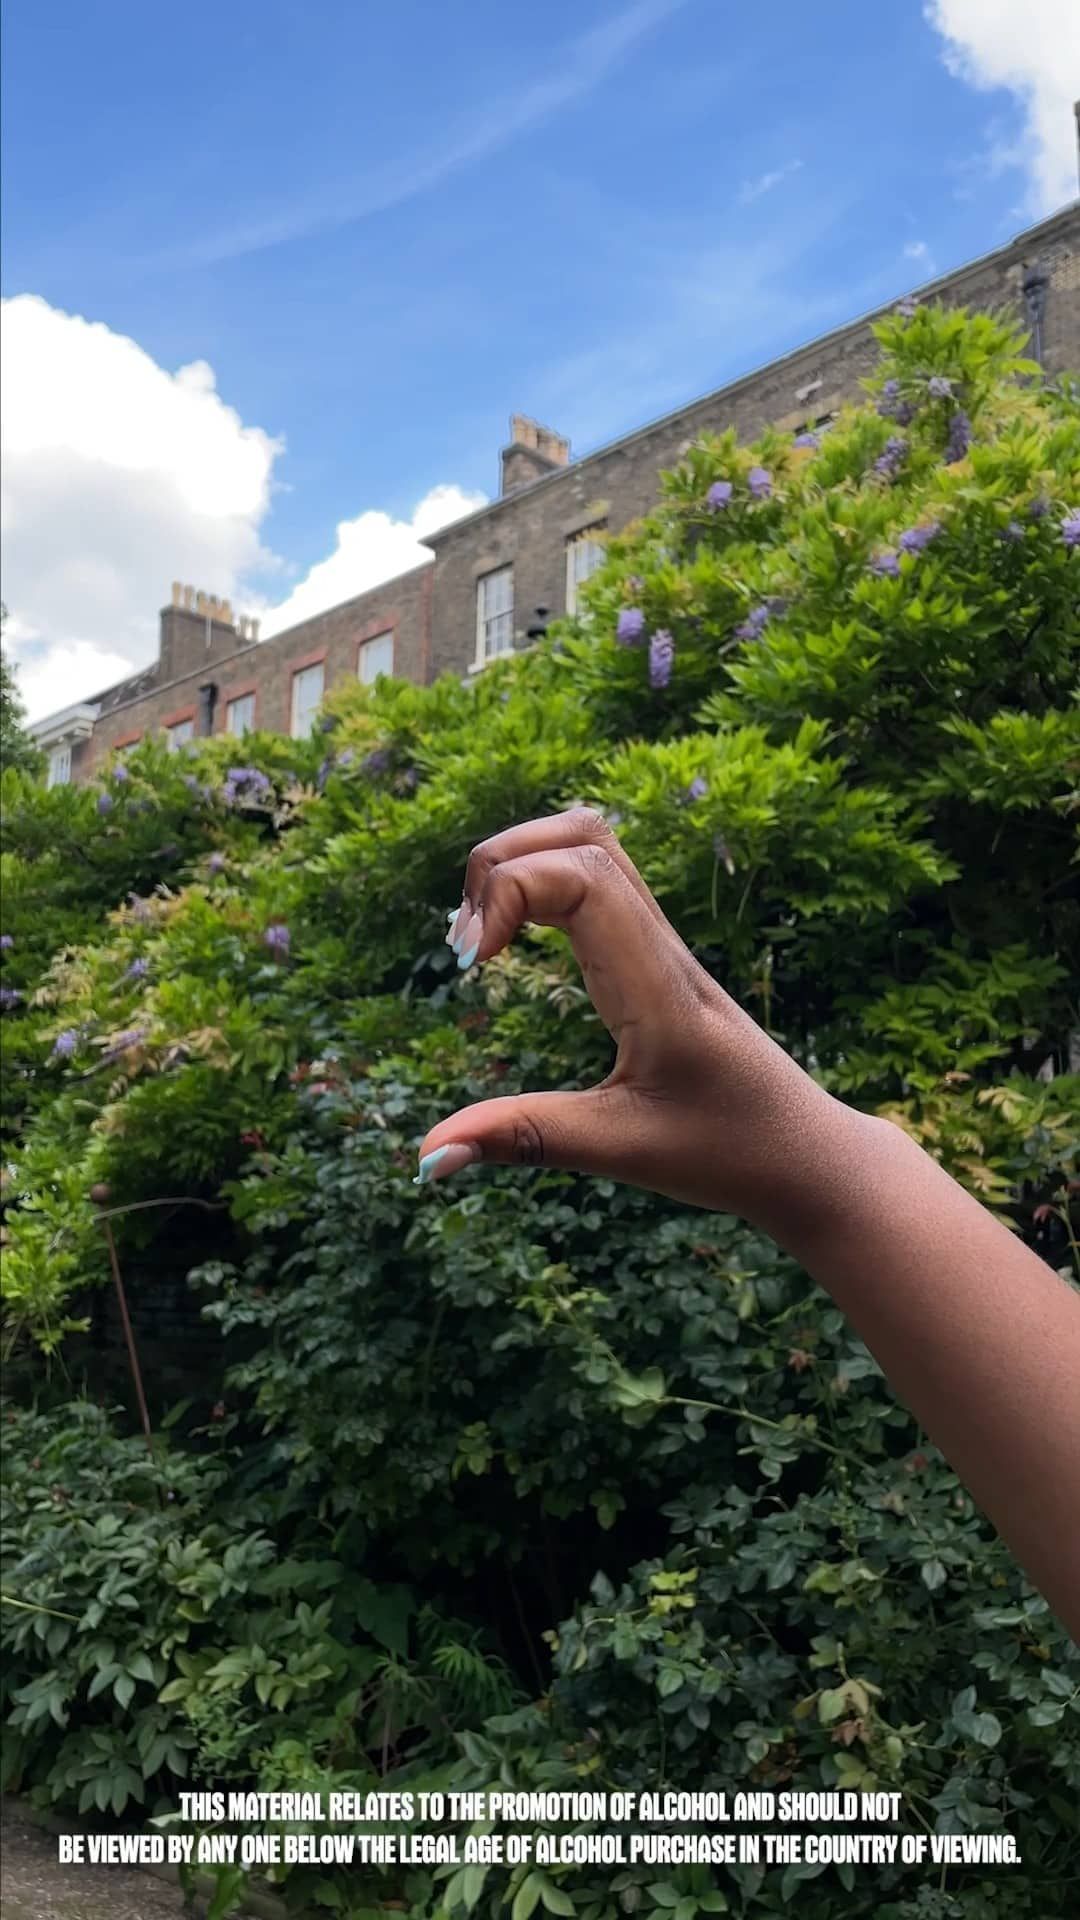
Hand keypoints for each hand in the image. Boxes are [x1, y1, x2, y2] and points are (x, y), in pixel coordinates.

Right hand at [416, 809, 858, 1235]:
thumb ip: (524, 1138)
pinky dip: (543, 884)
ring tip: (483, 943)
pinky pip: (599, 879)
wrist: (808, 1154)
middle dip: (500, 866)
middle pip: (581, 834)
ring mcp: (662, 943)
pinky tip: (516, 944)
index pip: (581, 875)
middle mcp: (660, 946)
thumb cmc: (729, 1152)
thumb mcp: (621, 1152)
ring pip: (592, 843)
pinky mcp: (657, 955)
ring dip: (521, 865)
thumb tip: (428, 1153)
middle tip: (469, 952)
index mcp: (656, 984)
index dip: (509, 892)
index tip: (473, 966)